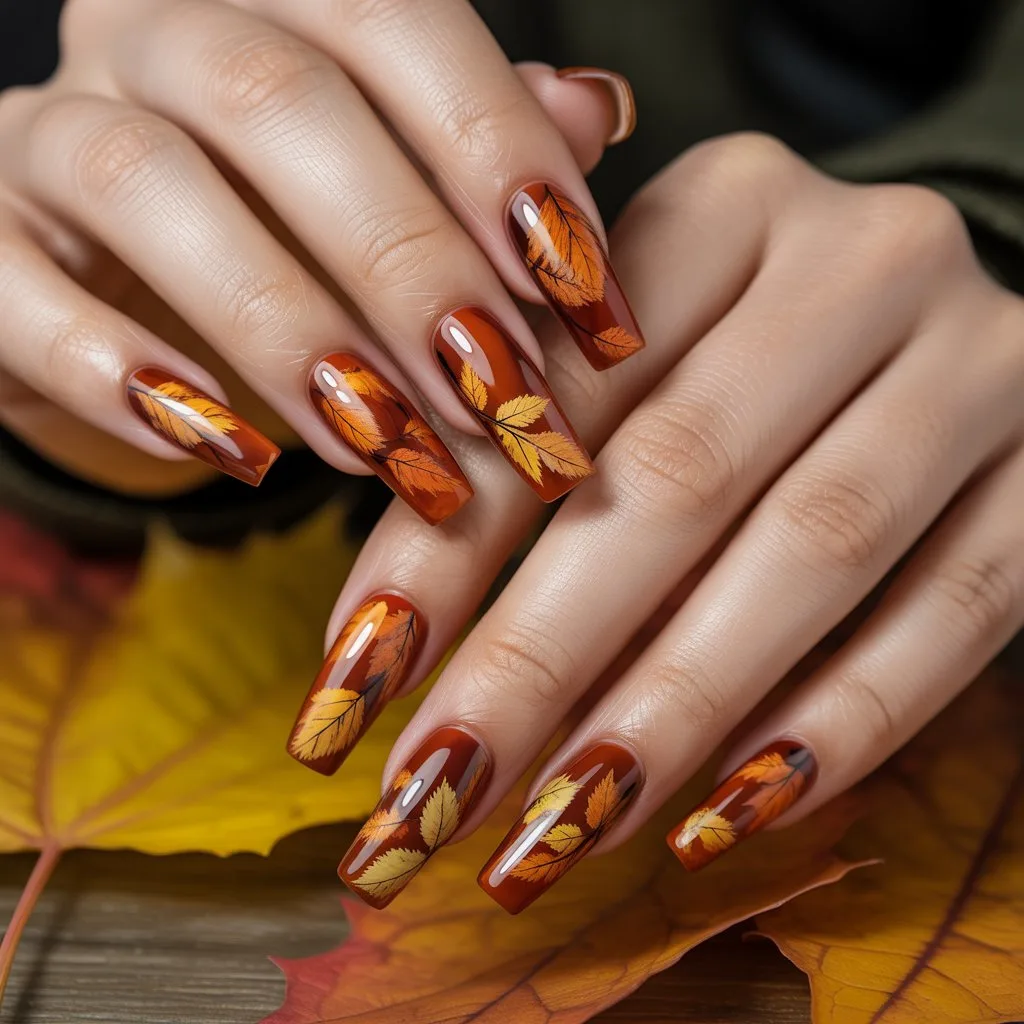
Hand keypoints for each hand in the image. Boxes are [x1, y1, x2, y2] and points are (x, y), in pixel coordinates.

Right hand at [0, 0, 638, 504]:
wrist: (112, 278)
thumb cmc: (284, 230)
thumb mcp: (391, 183)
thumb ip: (479, 147)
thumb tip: (595, 109)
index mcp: (274, 1)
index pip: (398, 26)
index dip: (502, 156)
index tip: (589, 299)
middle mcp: (150, 35)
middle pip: (279, 107)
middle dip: (411, 268)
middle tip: (504, 401)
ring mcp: (44, 130)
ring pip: (150, 186)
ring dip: (290, 333)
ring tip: (390, 446)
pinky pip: (19, 292)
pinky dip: (127, 380)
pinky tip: (239, 456)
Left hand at [299, 134, 1023, 912]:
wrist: (929, 333)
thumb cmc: (742, 353)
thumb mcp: (633, 353)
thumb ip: (519, 444)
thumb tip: (378, 639)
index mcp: (722, 205)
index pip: (555, 390)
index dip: (442, 548)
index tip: (352, 685)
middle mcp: (858, 258)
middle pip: (677, 478)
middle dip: (537, 660)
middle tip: (429, 800)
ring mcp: (977, 360)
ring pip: (811, 552)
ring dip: (669, 711)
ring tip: (556, 832)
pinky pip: (952, 615)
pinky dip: (833, 726)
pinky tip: (720, 816)